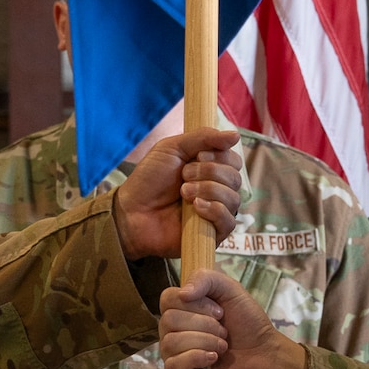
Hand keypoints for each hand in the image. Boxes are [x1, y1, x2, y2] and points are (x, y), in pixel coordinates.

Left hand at [112, 129, 242, 259]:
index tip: (197, 156)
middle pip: (235, 177)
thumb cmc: (149, 179)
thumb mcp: (173, 148)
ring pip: (233, 198)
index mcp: (210, 170)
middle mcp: (217, 190)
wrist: (132, 210)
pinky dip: (214, 210)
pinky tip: (195, 207)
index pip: (234, 160)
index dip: (219, 156)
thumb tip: (236, 134)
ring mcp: (215, 213)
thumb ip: (203, 137)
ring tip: (183, 192)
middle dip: (209, 172)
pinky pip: (229, 221)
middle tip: (183, 176)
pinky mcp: (212, 234)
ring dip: (208, 190)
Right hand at [160, 270, 307, 368]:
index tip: (219, 311)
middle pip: (168, 320)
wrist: (265, 356)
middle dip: (203, 324)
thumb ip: (205, 278)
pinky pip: (172, 365)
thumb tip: (182, 292)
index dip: (195, 304)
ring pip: (170, 342)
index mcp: (183, 310)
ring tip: (222, 347)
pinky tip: (213, 360)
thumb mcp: (231, 290)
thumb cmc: (248, 325)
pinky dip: (196, 359)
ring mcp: (175, 356)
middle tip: (224, 331)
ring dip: (204, 341)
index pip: (167, 299)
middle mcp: (174, 332)